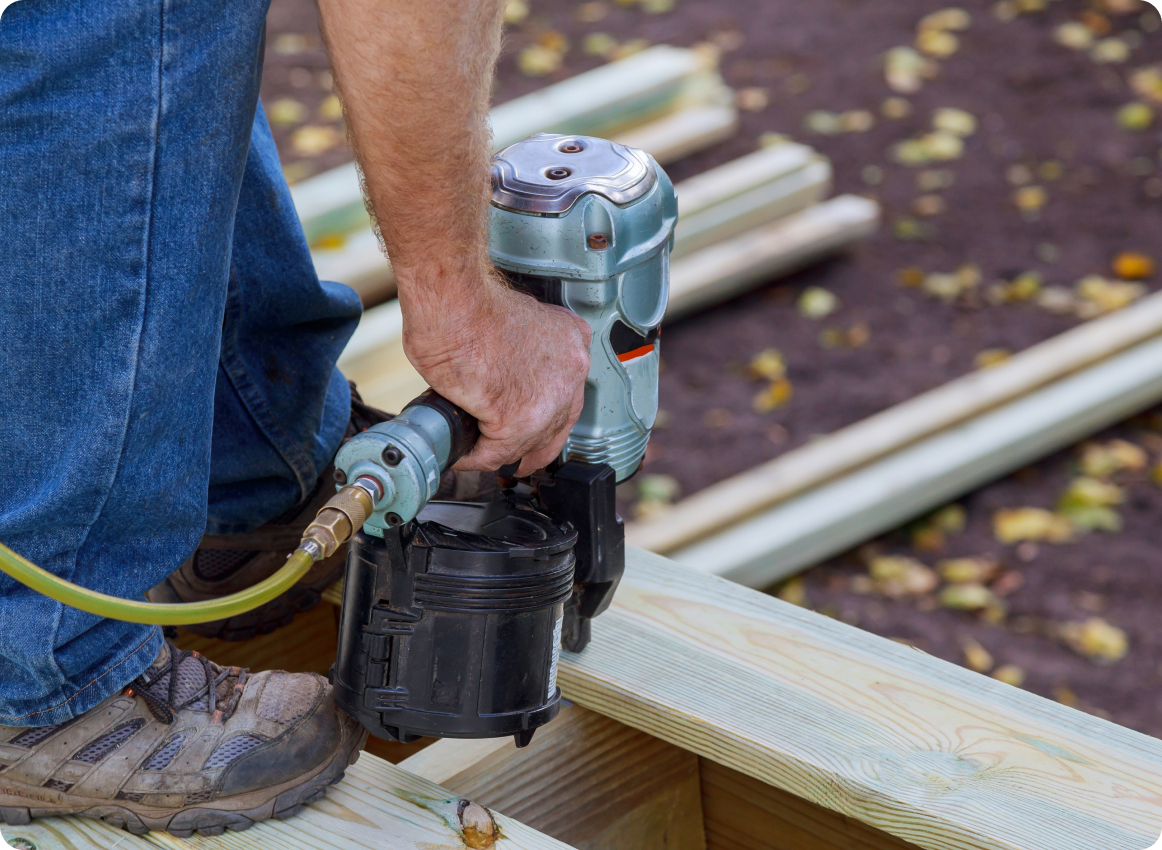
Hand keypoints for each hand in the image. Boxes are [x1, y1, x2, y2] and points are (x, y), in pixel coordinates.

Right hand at [400, 270, 591, 476]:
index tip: (529, 423)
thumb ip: (524, 350)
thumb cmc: (467, 301)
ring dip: (497, 451)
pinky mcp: (517, 419)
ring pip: (525, 443)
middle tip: (512, 456)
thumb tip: (505, 376)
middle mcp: (571, 370)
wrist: (451, 299)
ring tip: (474, 449)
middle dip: (531, 446)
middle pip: (555, 427)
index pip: (568, 394)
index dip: (545, 414)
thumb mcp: (517, 317)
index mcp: (572, 341)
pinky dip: (475, 456)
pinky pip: (494, 453)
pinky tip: (462, 453)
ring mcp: (549, 398)